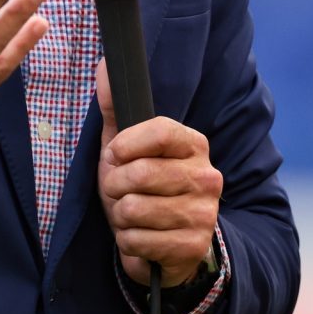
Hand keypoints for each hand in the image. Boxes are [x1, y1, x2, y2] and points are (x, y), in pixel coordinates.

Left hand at [96, 59, 221, 287]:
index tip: (114, 155)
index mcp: (194, 144)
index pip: (159, 131)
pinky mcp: (194, 246)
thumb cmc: (141, 188)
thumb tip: (105, 66)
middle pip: (141, 173)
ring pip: (134, 209)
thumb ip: (115, 107)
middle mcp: (207, 176)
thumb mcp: (124, 147)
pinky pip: (138, 240)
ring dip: (120, 216)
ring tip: (130, 215)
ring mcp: (204, 213)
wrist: (165, 242)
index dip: (126, 144)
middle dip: (114, 186)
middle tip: (118, 191)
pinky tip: (140, 237)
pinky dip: (128, 242)